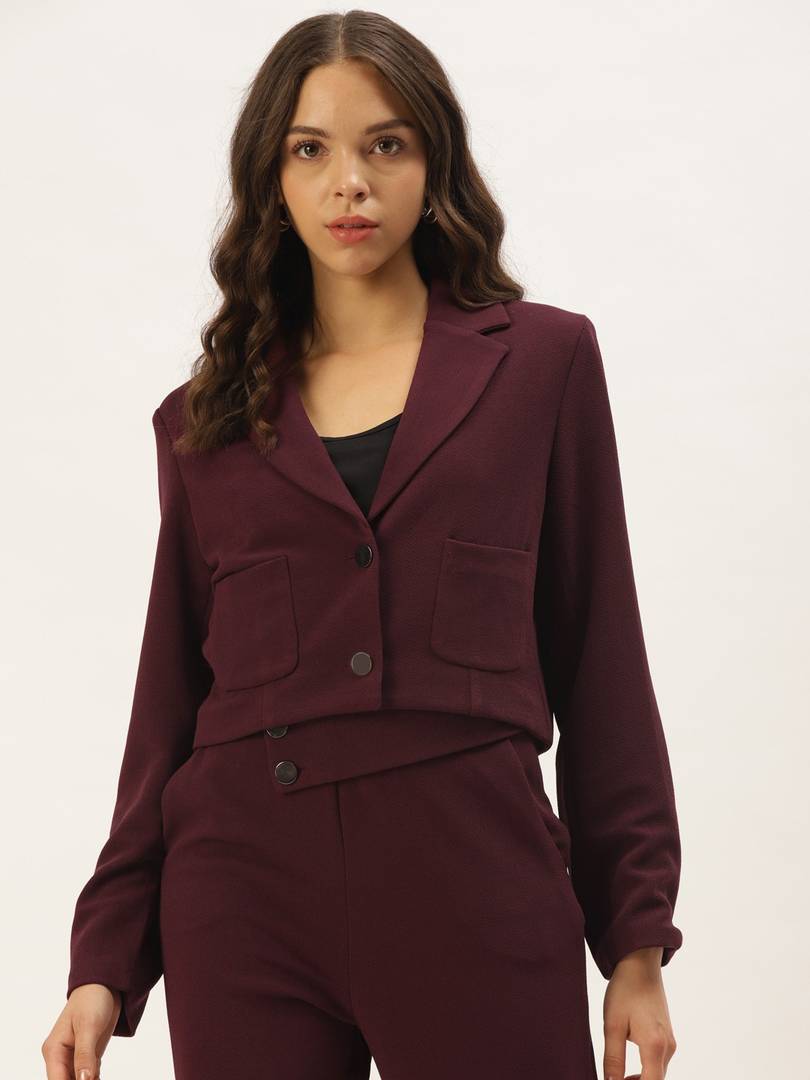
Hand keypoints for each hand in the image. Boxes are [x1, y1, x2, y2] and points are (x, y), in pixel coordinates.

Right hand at [41, 983, 121, 1078]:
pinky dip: (95, 1079)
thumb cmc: (92, 999)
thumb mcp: (88, 1026)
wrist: (106, 984)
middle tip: (96, 1078)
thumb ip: (84, 1055)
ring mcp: (74, 1057)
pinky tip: (100, 1077)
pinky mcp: (87, 1056)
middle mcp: (60, 1056)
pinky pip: (88, 1076)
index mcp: (54, 1050)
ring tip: (98, 1076)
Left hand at [602, 947, 676, 1078]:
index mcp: (654, 1045)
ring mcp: (670, 1041)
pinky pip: (659, 1062)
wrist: (640, 964)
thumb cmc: (625, 990)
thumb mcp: (612, 1025)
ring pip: (658, 1073)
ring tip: (618, 1075)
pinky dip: (646, 1070)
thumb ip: (613, 1058)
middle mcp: (668, 1046)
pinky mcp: (667, 1036)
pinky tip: (629, 1065)